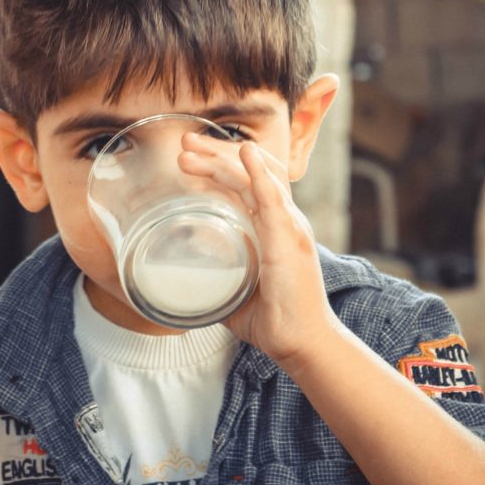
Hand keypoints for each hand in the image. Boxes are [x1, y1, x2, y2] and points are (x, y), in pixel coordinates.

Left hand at [178, 133, 341, 363]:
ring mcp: (289, 227)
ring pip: (257, 177)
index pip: (249, 184)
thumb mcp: (234, 294)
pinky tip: (245, 154)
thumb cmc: (274, 321)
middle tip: (183, 143)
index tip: (189, 158)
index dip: (221, 165)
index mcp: (275, 229)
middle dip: (216, 153)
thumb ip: (215, 282)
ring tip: (190, 148)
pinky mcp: (287, 239)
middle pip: (251, 172)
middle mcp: (285, 221)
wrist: (301, 342)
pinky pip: (273, 198)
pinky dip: (258, 173)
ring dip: (223, 158)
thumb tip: (184, 284)